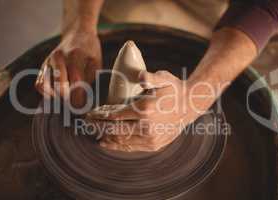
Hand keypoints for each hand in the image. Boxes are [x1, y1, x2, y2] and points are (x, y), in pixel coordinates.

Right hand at [35, 25, 101, 107]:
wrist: (77, 34)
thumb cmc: (89, 51)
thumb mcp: (96, 63)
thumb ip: (90, 80)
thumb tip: (84, 102)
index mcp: (75, 56)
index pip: (76, 82)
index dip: (79, 99)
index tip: (82, 107)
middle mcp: (58, 58)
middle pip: (60, 87)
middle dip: (68, 100)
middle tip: (75, 106)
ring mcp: (48, 61)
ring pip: (46, 87)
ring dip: (57, 98)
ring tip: (67, 99)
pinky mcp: (42, 66)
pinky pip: (39, 84)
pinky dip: (47, 93)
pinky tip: (57, 95)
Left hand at [86, 70, 214, 151]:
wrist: (191, 106)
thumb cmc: (174, 90)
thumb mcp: (164, 78)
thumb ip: (150, 77)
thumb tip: (139, 76)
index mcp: (146, 108)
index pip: (115, 114)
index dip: (99, 115)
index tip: (90, 113)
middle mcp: (147, 126)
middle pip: (114, 129)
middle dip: (97, 126)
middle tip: (86, 122)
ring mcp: (150, 138)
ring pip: (121, 140)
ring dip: (105, 136)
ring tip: (94, 132)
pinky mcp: (154, 145)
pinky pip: (131, 147)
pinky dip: (117, 145)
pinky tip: (107, 142)